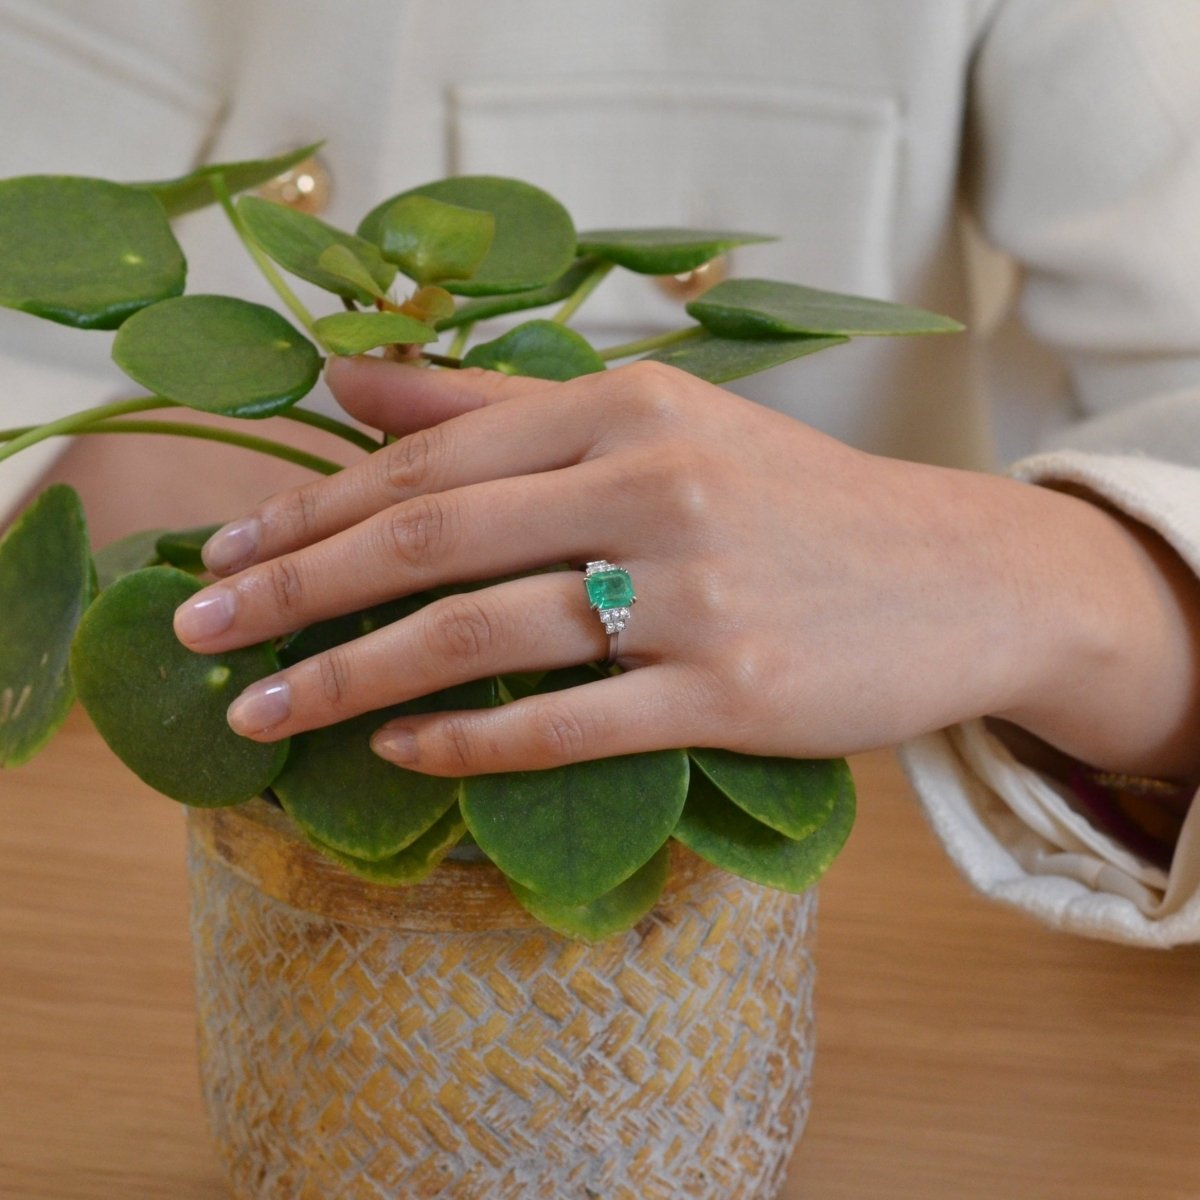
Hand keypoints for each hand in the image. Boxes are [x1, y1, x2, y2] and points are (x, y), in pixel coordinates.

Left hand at [173, 356, 1199, 778]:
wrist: (959, 574)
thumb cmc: (794, 501)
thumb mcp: (658, 424)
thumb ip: (498, 405)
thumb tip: (347, 385)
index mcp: (625, 408)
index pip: (429, 462)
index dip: (311, 510)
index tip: (225, 551)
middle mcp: (652, 485)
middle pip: (428, 541)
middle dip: (291, 590)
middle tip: (198, 632)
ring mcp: (693, 594)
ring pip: (481, 634)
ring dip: (352, 678)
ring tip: (262, 712)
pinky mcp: (731, 691)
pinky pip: (569, 722)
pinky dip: (472, 738)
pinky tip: (401, 751)